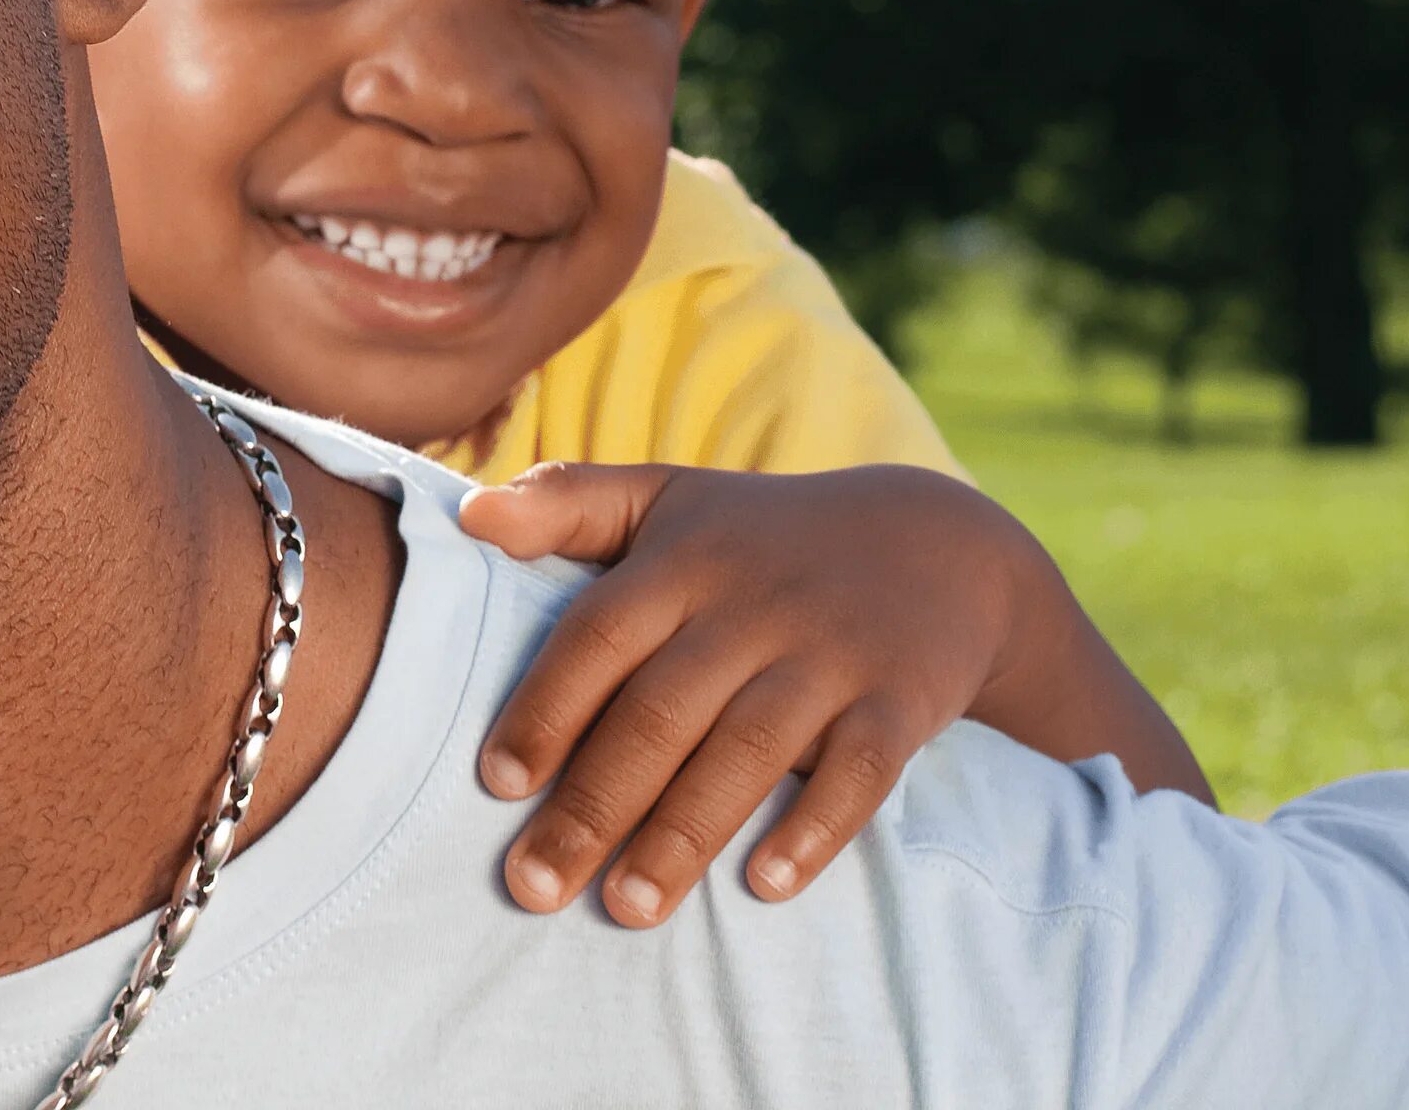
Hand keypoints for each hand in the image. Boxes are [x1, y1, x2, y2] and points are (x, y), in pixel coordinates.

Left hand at [460, 462, 1047, 925]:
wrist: (939, 544)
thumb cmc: (764, 537)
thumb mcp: (670, 497)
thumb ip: (569, 501)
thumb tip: (469, 516)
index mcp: (687, 560)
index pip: (601, 635)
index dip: (547, 707)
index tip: (495, 784)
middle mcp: (756, 604)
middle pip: (662, 710)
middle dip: (593, 804)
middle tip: (534, 887)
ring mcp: (833, 653)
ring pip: (750, 749)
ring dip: (684, 835)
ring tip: (626, 909)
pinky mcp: (903, 700)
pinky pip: (860, 771)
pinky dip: (814, 829)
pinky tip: (763, 885)